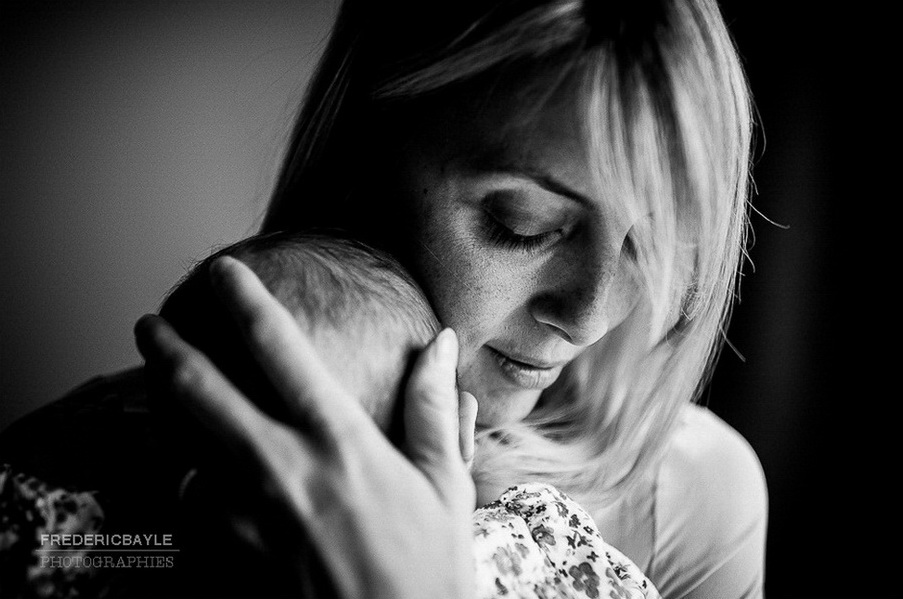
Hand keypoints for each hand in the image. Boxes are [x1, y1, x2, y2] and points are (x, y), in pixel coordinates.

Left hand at [135, 256, 474, 598]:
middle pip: (200, 394)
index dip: (242, 300)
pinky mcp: (235, 557)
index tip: (220, 270)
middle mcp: (285, 471)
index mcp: (340, 442)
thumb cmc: (428, 566)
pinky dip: (193, 490)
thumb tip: (438, 343)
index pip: (279, 350)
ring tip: (164, 400)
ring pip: (183, 455)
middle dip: (165, 351)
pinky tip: (203, 484)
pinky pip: (195, 513)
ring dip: (171, 425)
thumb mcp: (445, 482)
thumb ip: (432, 407)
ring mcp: (252, 519)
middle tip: (147, 324)